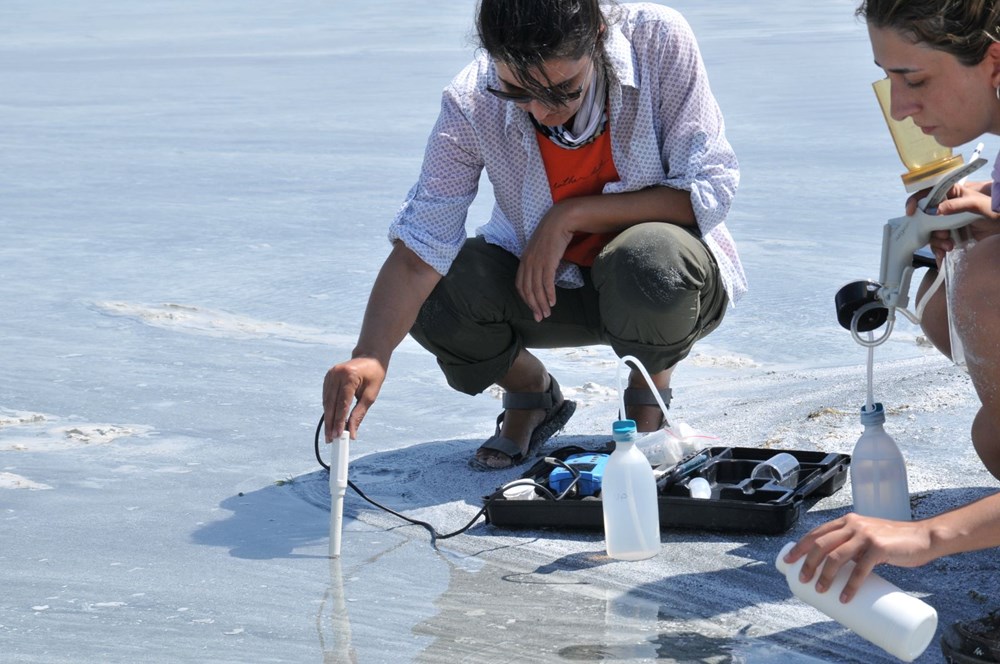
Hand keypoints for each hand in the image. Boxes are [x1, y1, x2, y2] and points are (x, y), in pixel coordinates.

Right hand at [322, 356, 385, 441]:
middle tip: (330, 439)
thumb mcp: (370, 395)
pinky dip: (328, 409)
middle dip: (330, 423)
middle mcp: (336, 374)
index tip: (338, 436)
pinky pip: (326, 396)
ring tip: (329, 433)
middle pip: (331, 404)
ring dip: (328, 418)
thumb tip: (351, 432)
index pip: (342, 404)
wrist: (370, 357)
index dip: (339, 421)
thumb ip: (359, 414)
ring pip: (326, 401)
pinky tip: (329, 421)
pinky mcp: (328, 376)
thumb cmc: (374, 376)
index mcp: (349, 377)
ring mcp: (330, 374)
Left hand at [517, 202, 574, 321]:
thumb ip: (538, 262)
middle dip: (533, 306)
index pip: (520, 285)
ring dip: (542, 303)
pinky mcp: (548, 261)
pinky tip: (553, 302)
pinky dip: (549, 294)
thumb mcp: (540, 250)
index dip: (525, 299)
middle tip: (539, 317)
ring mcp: (537, 262)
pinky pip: (547, 282)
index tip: (532, 308)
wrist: (560, 220)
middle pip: (527, 290)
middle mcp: (527, 262)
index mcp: (524, 260)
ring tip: (547, 314)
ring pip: (536, 289)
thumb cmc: (553, 234)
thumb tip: (543, 275)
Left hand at [783, 513, 934, 602]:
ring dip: (825, 576)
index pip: (816, 533)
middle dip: (808, 563)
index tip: (788, 562)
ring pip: (836, 556)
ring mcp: (865, 535)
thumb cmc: (894, 542)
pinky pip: (860, 570)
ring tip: (820, 590)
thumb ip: (852, 547)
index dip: (800, 547)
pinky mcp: (879, 548)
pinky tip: (845, 598)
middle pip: (821, 545)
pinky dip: (850, 586)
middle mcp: (852, 525)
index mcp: (847, 521)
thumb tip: (834, 571)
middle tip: (803, 580)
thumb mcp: (867, 538)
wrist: (923, 537)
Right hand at [907, 181, 999, 262]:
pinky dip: (938, 249)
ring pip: (929, 232)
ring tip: (949, 245)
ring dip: (936, 241)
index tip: (911, 212)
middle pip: (924, 216)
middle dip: (929, 228)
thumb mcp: (975, 204)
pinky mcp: (948, 235)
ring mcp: (944, 222)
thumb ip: (956, 205)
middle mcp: (943, 207)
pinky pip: (936, 243)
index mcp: (948, 193)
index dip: (915, 201)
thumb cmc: (992, 209)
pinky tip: (944, 253)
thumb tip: (935, 210)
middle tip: (943, 234)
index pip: (926, 194)